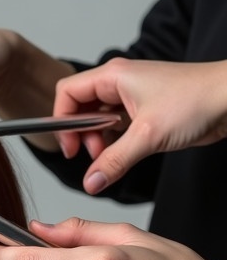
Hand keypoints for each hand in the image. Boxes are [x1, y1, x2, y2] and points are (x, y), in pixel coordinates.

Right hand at [53, 58, 226, 192]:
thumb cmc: (197, 100)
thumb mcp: (148, 135)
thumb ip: (114, 161)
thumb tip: (90, 182)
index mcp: (114, 76)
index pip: (67, 93)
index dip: (62, 121)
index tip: (71, 147)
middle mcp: (120, 83)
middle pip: (80, 108)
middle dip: (82, 135)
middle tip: (92, 156)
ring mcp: (133, 97)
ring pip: (99, 120)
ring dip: (98, 142)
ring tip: (108, 158)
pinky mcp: (145, 112)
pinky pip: (117, 128)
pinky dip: (114, 144)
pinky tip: (122, 156)